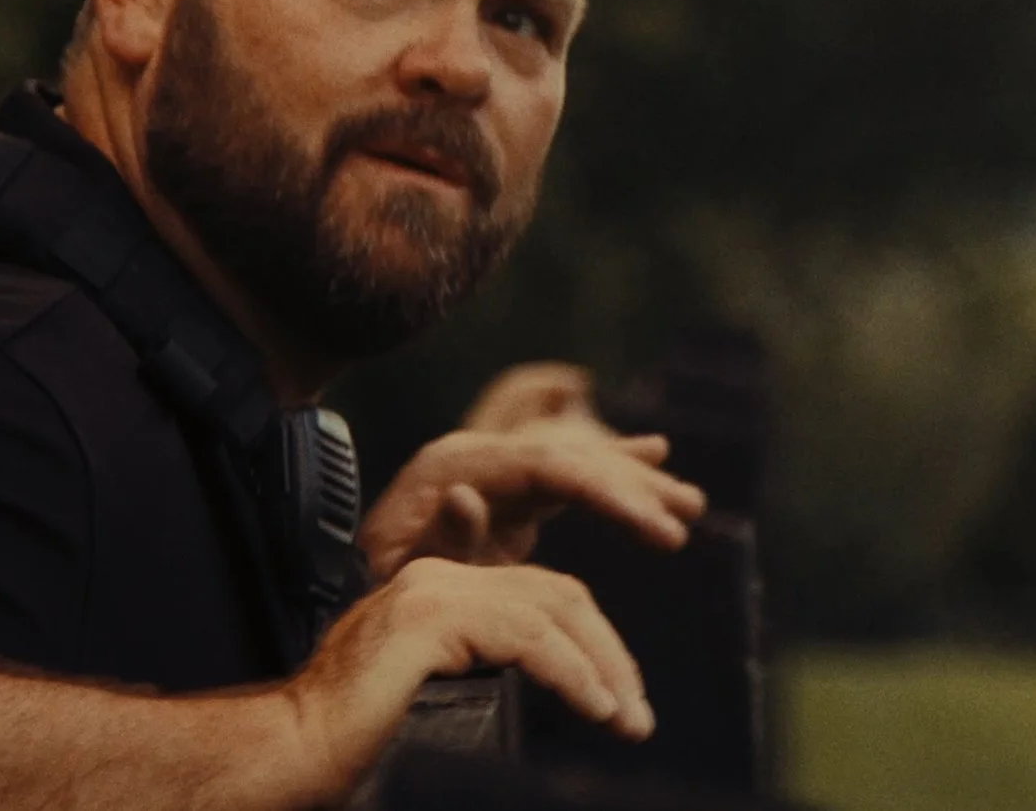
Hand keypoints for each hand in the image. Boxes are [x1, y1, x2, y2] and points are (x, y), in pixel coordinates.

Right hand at [279, 558, 651, 802]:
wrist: (291, 751)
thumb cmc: (353, 743)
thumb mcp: (439, 698)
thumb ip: (486, 678)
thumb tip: (555, 701)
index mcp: (438, 588)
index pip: (539, 596)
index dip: (591, 645)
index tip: (620, 701)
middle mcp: (436, 576)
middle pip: (556, 595)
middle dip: (610, 654)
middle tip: (638, 716)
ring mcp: (431, 591)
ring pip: (550, 610)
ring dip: (603, 668)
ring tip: (627, 721)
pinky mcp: (430, 619)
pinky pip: (527, 636)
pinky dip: (573, 673)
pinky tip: (596, 708)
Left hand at [356, 363, 707, 582]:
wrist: (345, 576)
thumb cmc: (371, 583)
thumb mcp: (396, 570)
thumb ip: (437, 539)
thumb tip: (468, 496)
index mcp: (456, 466)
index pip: (550, 467)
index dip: (609, 494)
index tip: (658, 529)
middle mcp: (480, 452)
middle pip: (572, 457)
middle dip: (633, 487)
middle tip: (684, 519)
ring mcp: (494, 465)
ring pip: (577, 458)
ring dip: (636, 477)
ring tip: (691, 502)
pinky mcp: (505, 485)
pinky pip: (569, 470)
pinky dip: (613, 465)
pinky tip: (657, 453)